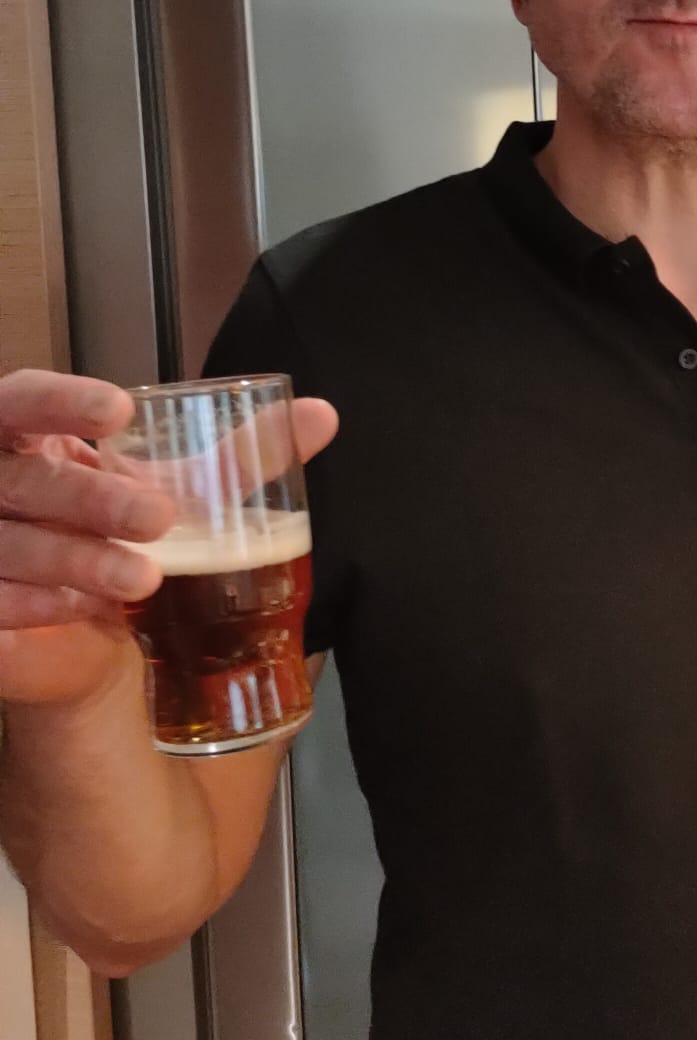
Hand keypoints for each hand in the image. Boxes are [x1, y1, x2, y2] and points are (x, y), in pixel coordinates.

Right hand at [0, 369, 337, 709]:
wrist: (90, 638)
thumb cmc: (125, 541)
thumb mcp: (182, 495)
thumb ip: (240, 458)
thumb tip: (322, 415)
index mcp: (27, 443)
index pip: (18, 401)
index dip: (58, 401)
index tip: (120, 409)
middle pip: (18, 478)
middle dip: (88, 496)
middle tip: (159, 517)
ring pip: (8, 545)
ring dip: (75, 559)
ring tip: (145, 579)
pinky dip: (35, 605)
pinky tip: (80, 612)